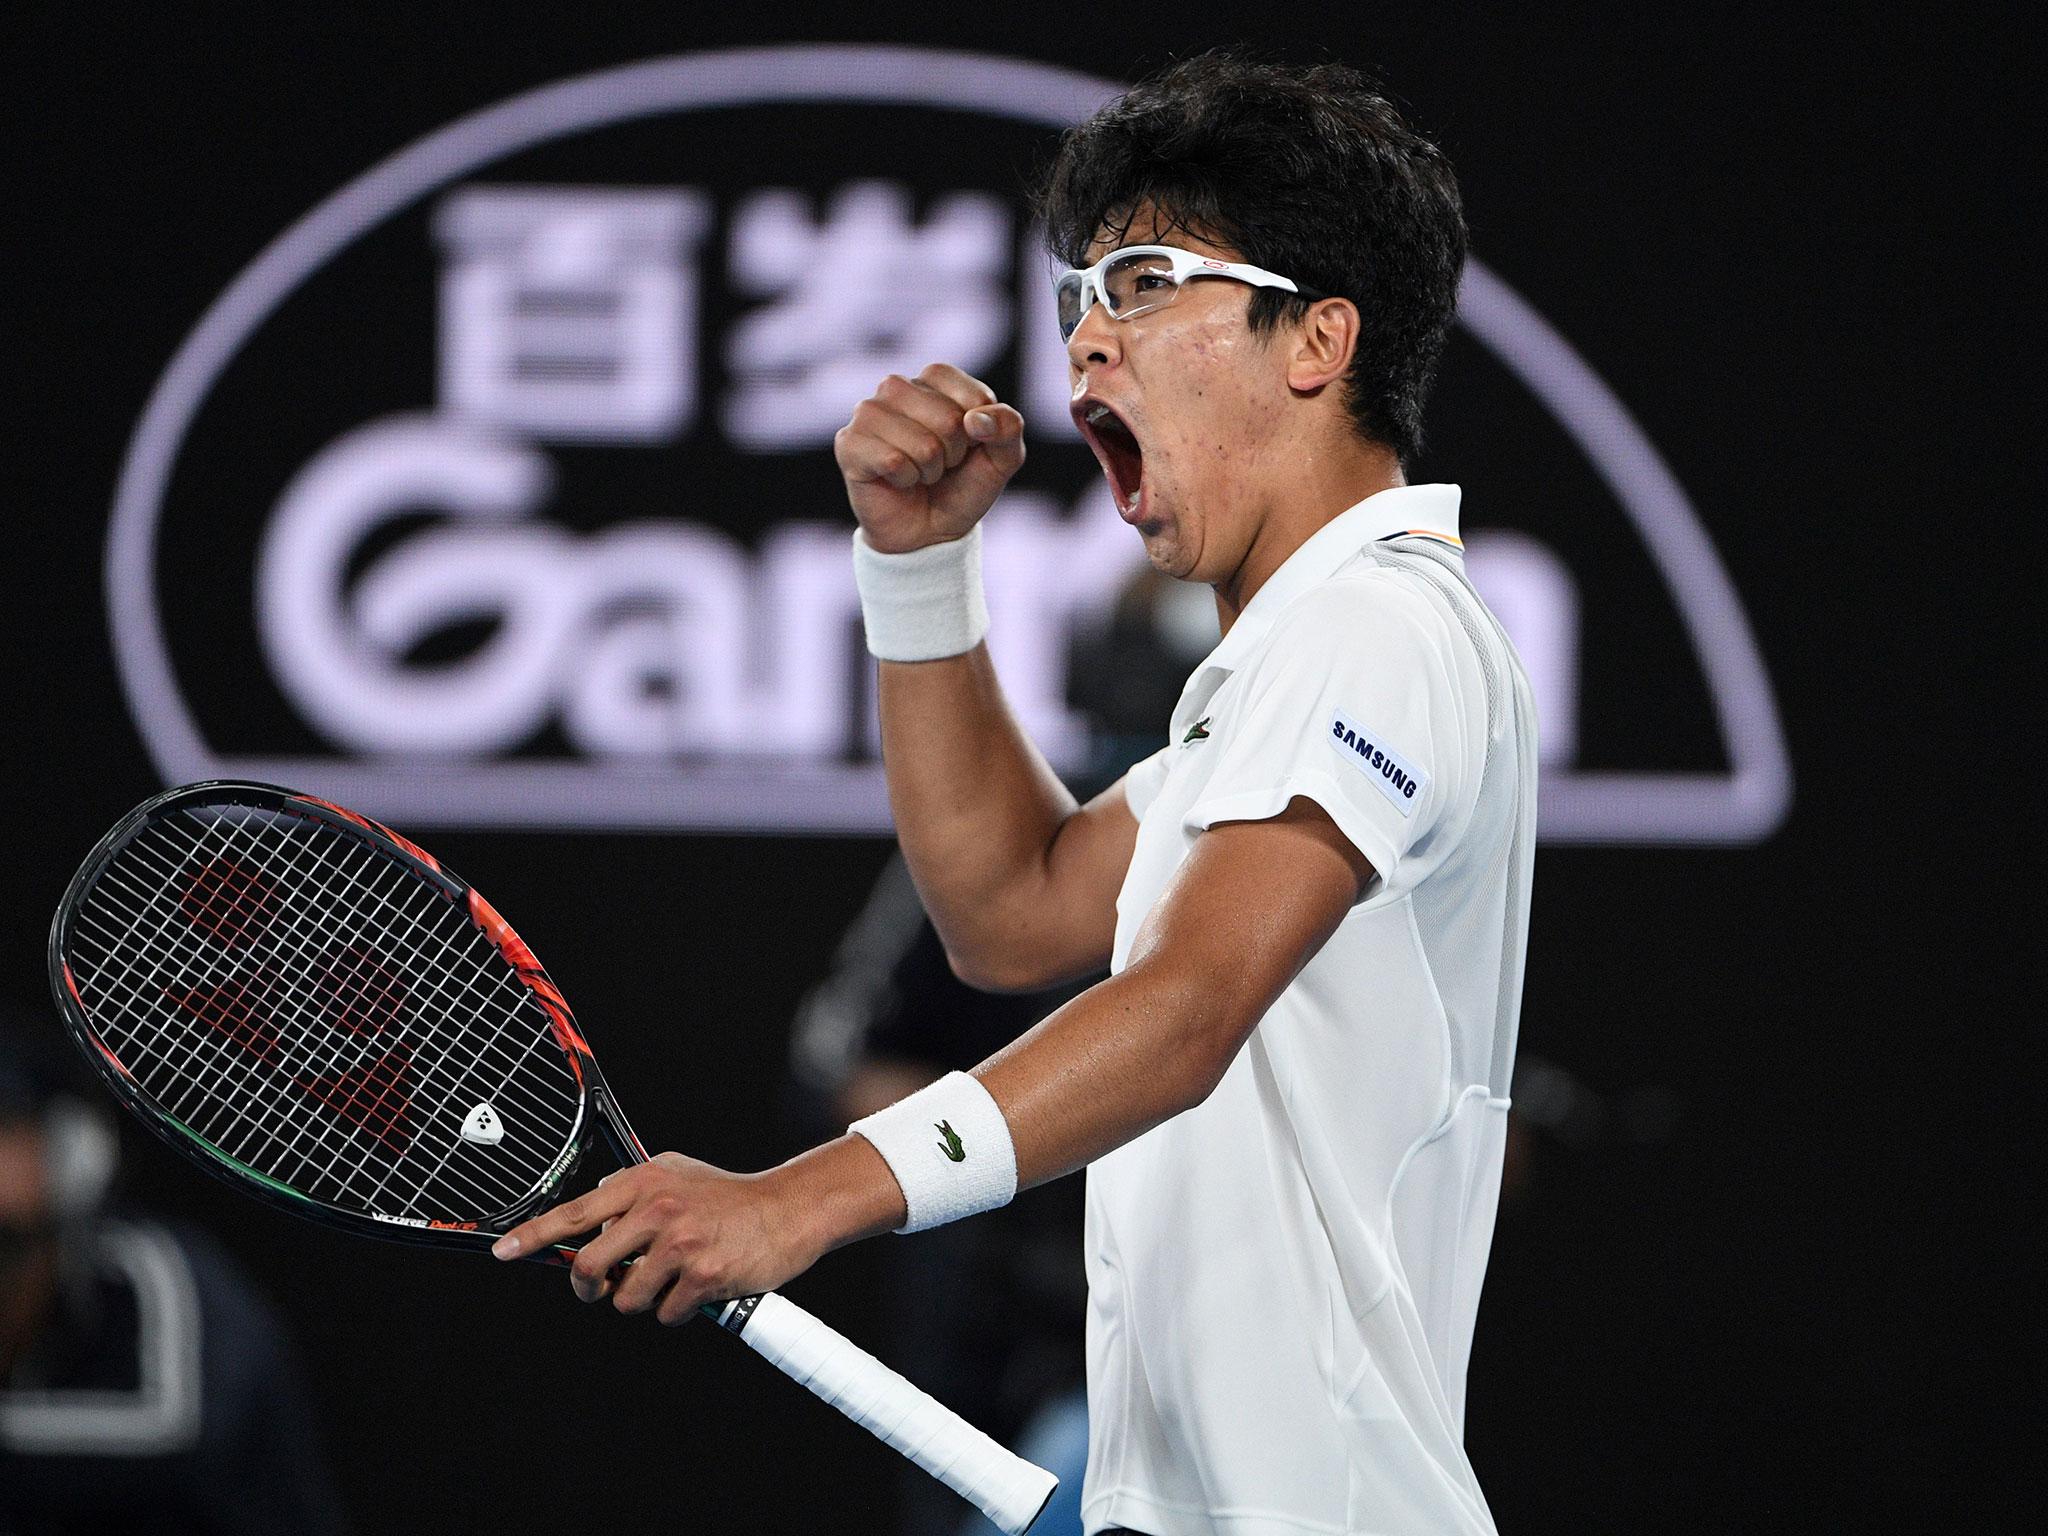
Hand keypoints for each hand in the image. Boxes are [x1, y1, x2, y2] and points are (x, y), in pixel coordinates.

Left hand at [491, 1152, 824, 1326]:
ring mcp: (681, 1244)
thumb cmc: (727, 1198)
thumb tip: (585, 1217)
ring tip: (673, 1279)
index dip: (532, 1237)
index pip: (574, 1214)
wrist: (788, 1210)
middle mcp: (657, 1210)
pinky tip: (700, 1288)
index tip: (501, 1252)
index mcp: (643, 1184)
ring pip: (626, 1299)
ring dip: (644, 1300)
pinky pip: (665, 1314)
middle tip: (608, 1287)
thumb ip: (631, 1191)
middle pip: (588, 1269)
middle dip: (592, 1289)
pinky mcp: (704, 1276)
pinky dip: (678, 1310)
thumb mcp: (675, 1174)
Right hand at [834, 363, 1025, 552]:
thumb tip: (977, 419)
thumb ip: (1008, 429)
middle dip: (954, 455)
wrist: (927, 532)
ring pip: (922, 443)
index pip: (974, 396)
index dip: (980, 433)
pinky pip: (893, 461)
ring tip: (919, 473)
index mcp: (934, 379)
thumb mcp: (1001, 460)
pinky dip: (906, 480)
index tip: (967, 446)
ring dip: (929, 470)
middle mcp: (897, 386)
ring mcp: (868, 412)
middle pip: (949, 420)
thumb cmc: (961, 487)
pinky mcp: (849, 443)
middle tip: (940, 465)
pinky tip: (898, 480)